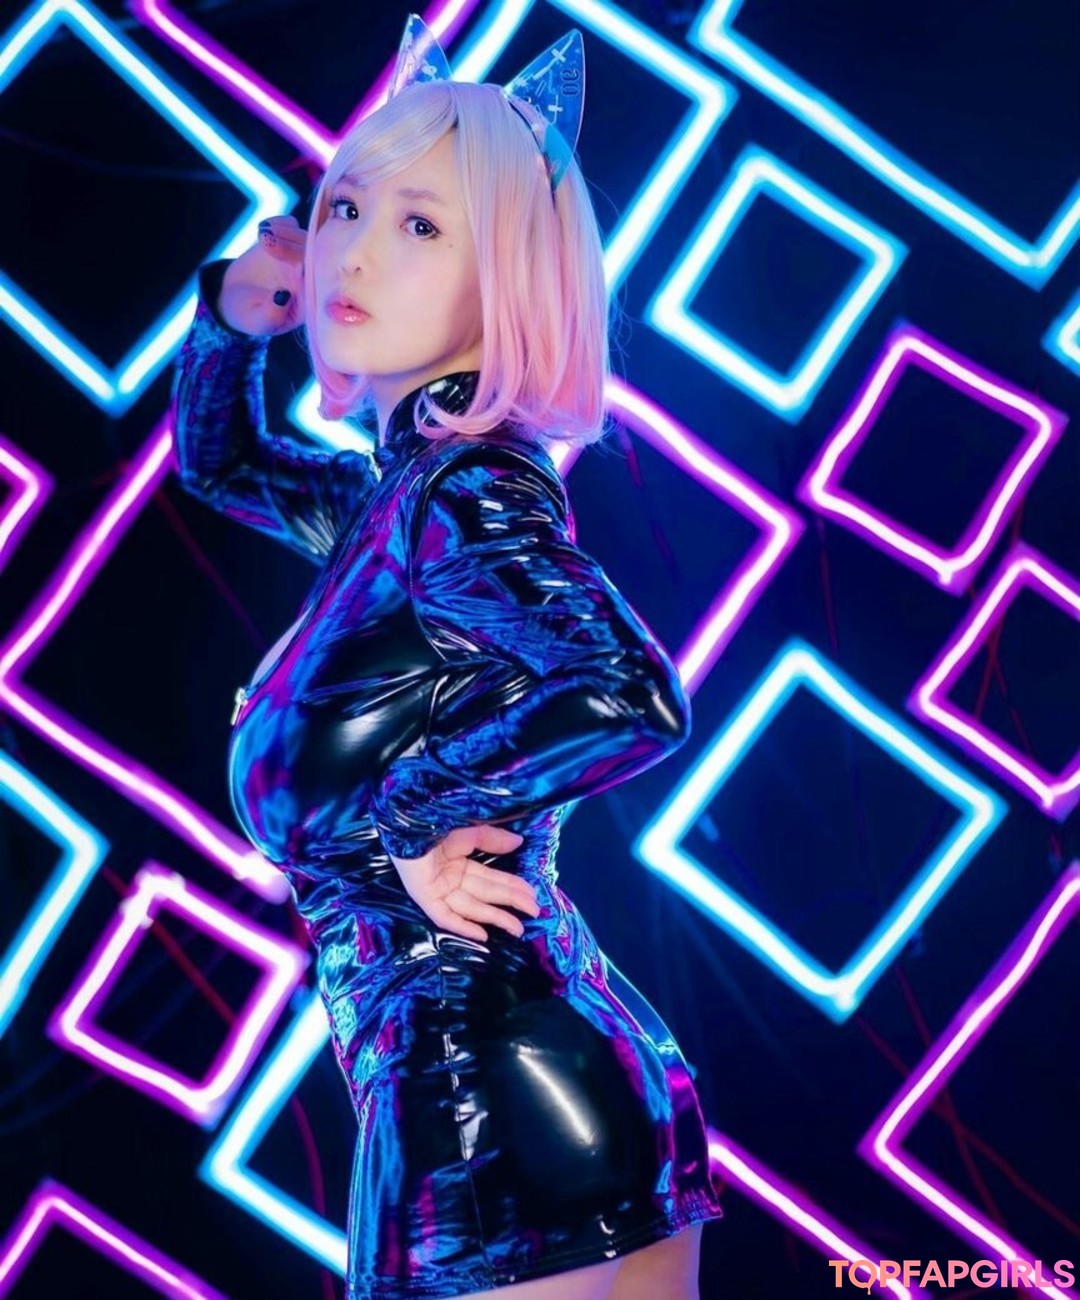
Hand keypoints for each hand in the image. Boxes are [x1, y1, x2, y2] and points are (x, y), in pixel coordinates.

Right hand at [219, 215, 305, 335]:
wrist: (233, 297)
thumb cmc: (250, 316)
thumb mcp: (258, 323)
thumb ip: (271, 314)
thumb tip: (283, 297)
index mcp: (310, 300)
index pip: (319, 282)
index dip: (308, 270)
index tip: (291, 266)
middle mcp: (310, 277)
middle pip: (313, 256)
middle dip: (291, 247)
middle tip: (266, 243)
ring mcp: (299, 257)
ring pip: (303, 237)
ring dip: (284, 233)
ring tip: (261, 236)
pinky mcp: (286, 240)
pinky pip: (291, 225)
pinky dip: (279, 223)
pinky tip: (262, 230)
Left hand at [387, 825, 540, 942]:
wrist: (408, 818)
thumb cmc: (435, 819)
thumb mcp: (470, 829)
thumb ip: (492, 839)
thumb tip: (519, 842)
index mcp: (458, 862)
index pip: (490, 879)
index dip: (512, 887)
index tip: (533, 894)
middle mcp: (449, 877)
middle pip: (484, 895)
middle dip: (510, 903)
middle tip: (534, 911)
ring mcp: (436, 888)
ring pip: (470, 908)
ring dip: (494, 918)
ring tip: (518, 927)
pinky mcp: (424, 896)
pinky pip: (445, 916)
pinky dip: (463, 925)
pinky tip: (483, 935)